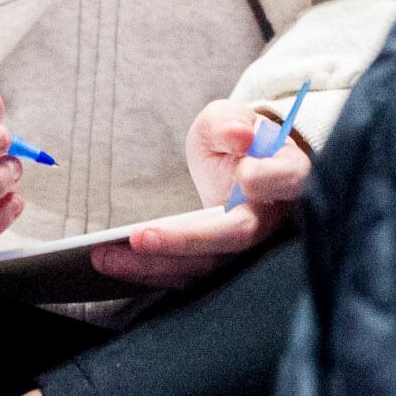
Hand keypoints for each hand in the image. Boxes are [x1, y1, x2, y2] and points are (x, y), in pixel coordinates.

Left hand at [90, 98, 311, 288]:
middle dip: (188, 240)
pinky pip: (186, 277)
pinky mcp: (219, 266)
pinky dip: (148, 273)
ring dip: (155, 264)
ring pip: (208, 266)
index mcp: (287, 174)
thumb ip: (229, 122)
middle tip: (140, 236)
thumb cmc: (234, 139)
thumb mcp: (227, 118)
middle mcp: (272, 219)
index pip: (290, 181)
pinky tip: (111, 263)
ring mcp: (246, 250)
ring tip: (105, 255)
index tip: (246, 175)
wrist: (236, 165)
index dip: (270, 181)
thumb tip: (240, 135)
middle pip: (240, 236)